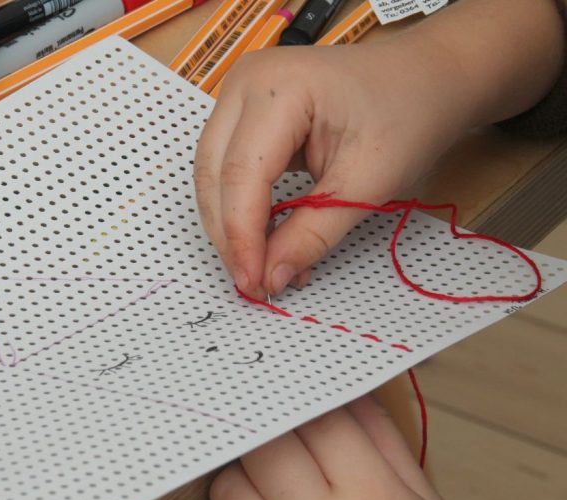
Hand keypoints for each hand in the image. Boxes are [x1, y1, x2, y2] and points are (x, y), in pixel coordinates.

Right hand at [193, 0, 562, 297]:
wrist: (425, 78)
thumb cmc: (408, 112)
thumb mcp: (369, 181)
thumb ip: (314, 232)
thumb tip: (271, 277)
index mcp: (277, 86)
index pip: (241, 174)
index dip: (242, 236)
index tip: (255, 283)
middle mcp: (246, 82)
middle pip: (214, 175)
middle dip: (230, 236)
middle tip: (253, 283)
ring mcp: (238, 94)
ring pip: (212, 176)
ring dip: (231, 227)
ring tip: (262, 266)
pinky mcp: (242, 114)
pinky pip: (225, 169)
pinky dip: (241, 209)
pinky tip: (264, 239)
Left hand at [199, 396, 505, 499]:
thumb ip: (385, 445)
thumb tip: (345, 393)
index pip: (319, 423)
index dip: (305, 404)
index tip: (298, 402)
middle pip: (263, 448)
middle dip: (267, 435)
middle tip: (275, 441)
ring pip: (227, 489)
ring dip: (241, 478)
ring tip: (267, 489)